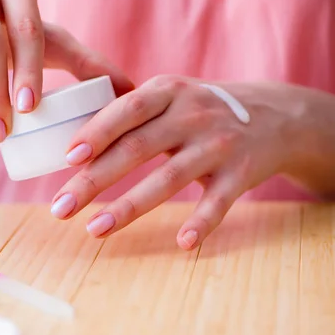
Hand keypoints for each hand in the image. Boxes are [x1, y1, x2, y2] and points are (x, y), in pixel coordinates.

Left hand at [50, 75, 300, 249]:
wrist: (273, 115)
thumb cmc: (200, 109)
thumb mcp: (169, 96)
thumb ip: (129, 114)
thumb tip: (72, 143)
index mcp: (168, 91)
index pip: (126, 110)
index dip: (96, 133)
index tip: (67, 159)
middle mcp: (192, 115)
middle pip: (137, 148)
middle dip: (95, 180)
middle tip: (61, 207)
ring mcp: (218, 144)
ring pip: (169, 178)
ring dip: (129, 207)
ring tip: (95, 229)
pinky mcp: (241, 173)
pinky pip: (218, 202)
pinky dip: (201, 223)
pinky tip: (181, 243)